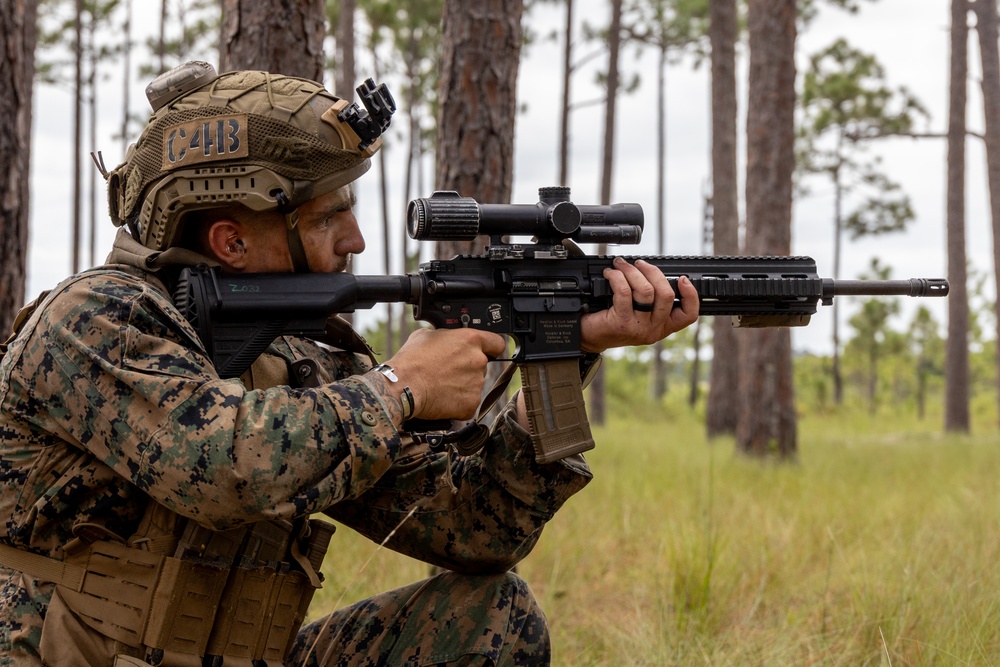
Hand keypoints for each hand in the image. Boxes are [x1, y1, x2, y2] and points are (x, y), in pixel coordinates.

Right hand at [385, 328, 506, 420]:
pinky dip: (458, 403)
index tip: (487, 351)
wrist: (403, 386)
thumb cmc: (412, 360)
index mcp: (471, 340)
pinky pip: (468, 403)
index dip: (491, 347)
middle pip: (481, 365)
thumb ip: (446, 336)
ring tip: (441, 385)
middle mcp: (478, 361)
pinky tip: (442, 398)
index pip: (497, 342)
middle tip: (448, 371)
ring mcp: (477, 383)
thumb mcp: (427, 335)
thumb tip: (447, 339)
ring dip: (462, 385)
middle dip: (467, 368)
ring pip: (474, 384)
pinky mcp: (471, 404)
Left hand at [579, 257, 698, 352]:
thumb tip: (651, 271)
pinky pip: (624, 291)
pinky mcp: (621, 323)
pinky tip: (610, 274)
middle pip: (666, 294)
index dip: (691, 295)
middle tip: (639, 263)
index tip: (683, 279)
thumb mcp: (637, 312)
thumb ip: (650, 298)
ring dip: (632, 271)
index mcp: (663, 326)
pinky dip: (617, 277)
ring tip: (621, 265)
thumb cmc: (611, 320)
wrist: (588, 336)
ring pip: (646, 291)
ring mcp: (638, 328)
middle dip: (652, 272)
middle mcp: (654, 329)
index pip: (688, 315)